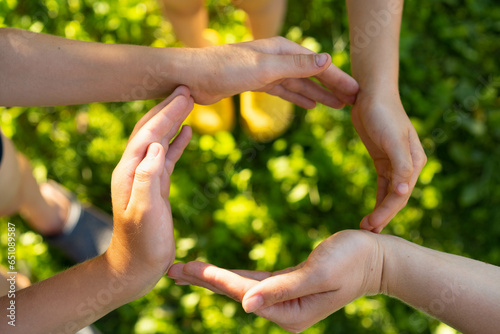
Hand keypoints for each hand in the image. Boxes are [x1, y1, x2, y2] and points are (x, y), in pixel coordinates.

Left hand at [105, 86, 192, 289]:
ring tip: (188, 102)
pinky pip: (168, 156)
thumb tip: (156, 145)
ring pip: (159, 139)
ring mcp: (145, 175)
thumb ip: (147, 177)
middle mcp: (134, 168)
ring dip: (172, 120)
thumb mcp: (144, 211)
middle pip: (151, 130)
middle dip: (167, 108)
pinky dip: (177, 141)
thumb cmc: (141, 242)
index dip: (166, 113)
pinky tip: (187, 131)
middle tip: (186, 89)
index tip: (184, 95)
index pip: (148, 134)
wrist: (137, 264)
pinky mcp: (156, 185)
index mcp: (129, 171)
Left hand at [167, 230, 382, 332]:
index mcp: (289, 311)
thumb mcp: (319, 272)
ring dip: (213, 278)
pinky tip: (217, 273)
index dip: (212, 279)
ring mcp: (285, 301)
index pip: (242, 292)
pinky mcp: (288, 287)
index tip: (184, 268)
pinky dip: (233, 276)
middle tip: (172, 269)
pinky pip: (254, 282)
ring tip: (187, 269)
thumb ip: (283, 289)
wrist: (376, 258)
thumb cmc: (352, 260)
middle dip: (203, 280)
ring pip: (241, 287)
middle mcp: (284, 311)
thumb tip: (245, 304)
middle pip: (235, 293)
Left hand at [181, 36, 358, 108]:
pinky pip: (284, 92)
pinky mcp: (256, 84)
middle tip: (354, 101)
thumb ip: (296, 65)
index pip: (319, 64)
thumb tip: (327, 59)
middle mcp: (277, 58)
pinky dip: (298, 98)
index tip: (358, 92)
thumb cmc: (225, 68)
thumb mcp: (264, 67)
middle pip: (312, 73)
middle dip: (333, 87)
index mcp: (283, 50)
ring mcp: (267, 71)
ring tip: (337, 106)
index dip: (339, 79)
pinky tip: (309, 105)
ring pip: (300, 84)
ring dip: (318, 94)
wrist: (193, 77)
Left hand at [352, 91, 426, 231]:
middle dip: (383, 214)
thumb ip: (401, 165)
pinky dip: (378, 198)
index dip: (387, 211)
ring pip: (389, 193)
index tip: (372, 225)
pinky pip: (382, 184)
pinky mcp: (382, 160)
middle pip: (396, 197)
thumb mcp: (393, 139)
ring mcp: (395, 163)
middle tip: (366, 230)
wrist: (371, 95)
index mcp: (415, 161)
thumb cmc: (383, 114)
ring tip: (367, 226)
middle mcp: (408, 165)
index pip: (401, 193)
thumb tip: (404, 190)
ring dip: (380, 210)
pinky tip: (372, 212)